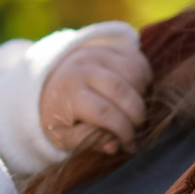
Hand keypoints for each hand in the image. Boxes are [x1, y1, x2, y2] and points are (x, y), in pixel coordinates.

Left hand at [40, 39, 151, 154]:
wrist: (49, 81)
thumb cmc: (60, 115)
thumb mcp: (63, 136)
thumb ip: (86, 141)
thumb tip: (114, 146)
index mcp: (68, 93)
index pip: (104, 112)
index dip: (123, 130)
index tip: (129, 144)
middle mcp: (82, 68)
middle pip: (121, 90)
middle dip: (137, 114)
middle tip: (138, 128)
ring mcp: (98, 54)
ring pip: (133, 73)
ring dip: (142, 96)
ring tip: (136, 111)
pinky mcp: (111, 48)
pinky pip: (137, 60)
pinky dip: (144, 78)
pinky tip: (137, 93)